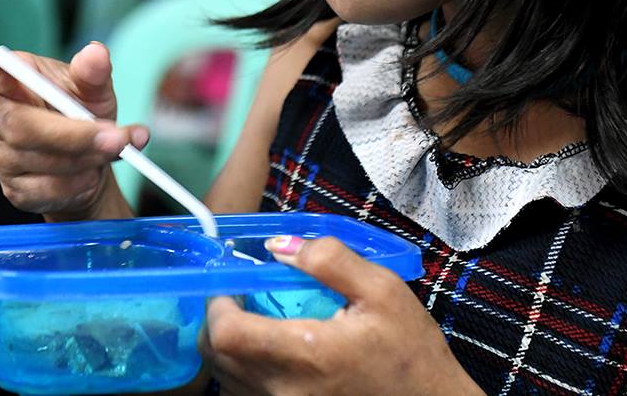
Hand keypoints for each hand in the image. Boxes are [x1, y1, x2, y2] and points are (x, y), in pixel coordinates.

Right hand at [0, 43, 148, 220]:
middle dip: (74, 134)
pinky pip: (48, 189)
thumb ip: (93, 72)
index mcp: (9, 79)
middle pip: (20, 127)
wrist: (91, 158)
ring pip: (41, 160)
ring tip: (113, 148)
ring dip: (87, 157)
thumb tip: (96, 54)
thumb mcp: (92, 87)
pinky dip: (81, 181)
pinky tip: (94, 171)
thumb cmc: (82, 110)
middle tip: (116, 137)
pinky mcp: (14, 189)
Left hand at [203, 236, 481, 395]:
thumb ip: (330, 261)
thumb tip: (278, 245)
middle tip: (240, 298)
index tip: (232, 284)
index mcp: (307, 354)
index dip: (217, 304)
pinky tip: (269, 352)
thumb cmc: (410, 352)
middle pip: (216, 357)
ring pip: (226, 378)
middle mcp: (285, 390)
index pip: (226, 334)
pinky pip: (244, 394)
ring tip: (255, 322)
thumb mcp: (383, 291)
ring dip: (228, 347)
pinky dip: (242, 372)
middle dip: (217, 321)